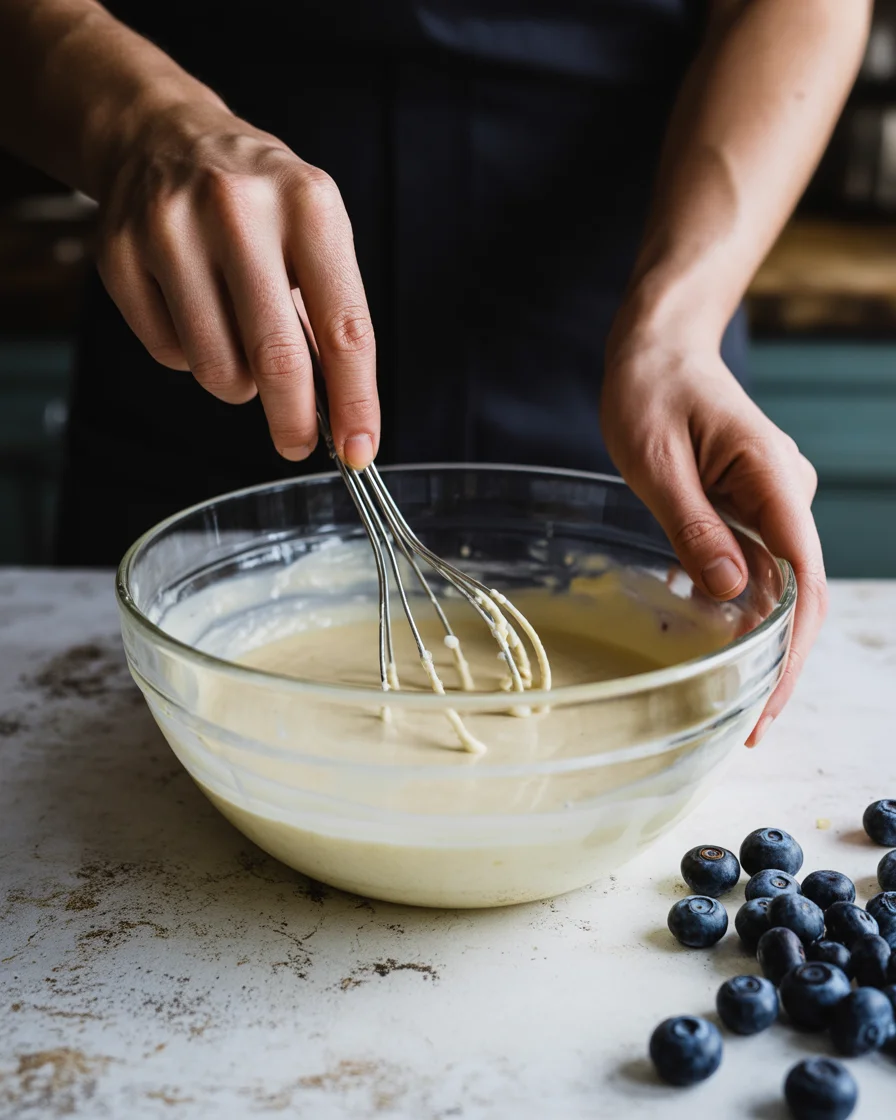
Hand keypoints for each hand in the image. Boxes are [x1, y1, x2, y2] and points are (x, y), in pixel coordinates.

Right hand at [95, 101, 377, 467]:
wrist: (163, 137)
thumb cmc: (259, 204)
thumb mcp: (314, 234)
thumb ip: (330, 319)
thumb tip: (345, 417)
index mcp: (308, 205)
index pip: (345, 327)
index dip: (355, 400)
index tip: (360, 449)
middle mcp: (238, 210)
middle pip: (276, 357)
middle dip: (293, 419)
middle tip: (296, 443)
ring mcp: (171, 230)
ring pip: (217, 367)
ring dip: (237, 382)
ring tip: (239, 342)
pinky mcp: (120, 254)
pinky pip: (168, 353)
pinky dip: (189, 355)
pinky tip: (194, 311)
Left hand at [601, 338, 826, 744]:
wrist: (659, 347)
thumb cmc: (651, 390)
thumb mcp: (657, 461)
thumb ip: (694, 526)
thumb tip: (732, 594)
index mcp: (773, 478)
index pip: (802, 579)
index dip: (791, 650)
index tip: (770, 704)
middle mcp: (787, 492)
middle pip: (797, 591)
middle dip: (777, 660)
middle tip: (748, 726)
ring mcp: (774, 497)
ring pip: (776, 581)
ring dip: (757, 636)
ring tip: (728, 695)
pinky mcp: (753, 501)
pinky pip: (755, 560)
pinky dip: (738, 601)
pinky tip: (714, 634)